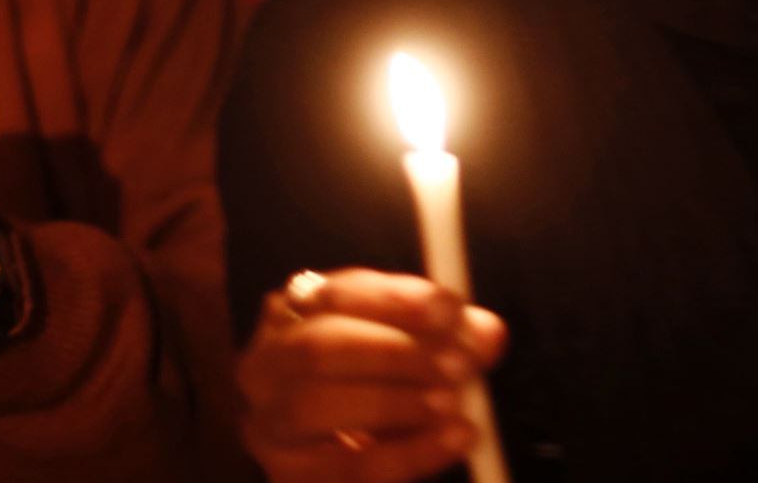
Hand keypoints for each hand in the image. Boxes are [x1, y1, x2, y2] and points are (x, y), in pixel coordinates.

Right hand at [239, 268, 507, 482]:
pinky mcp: (289, 474)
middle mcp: (267, 359)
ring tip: (449, 403)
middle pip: (320, 346)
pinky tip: (452, 440)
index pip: (339, 292)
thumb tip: (489, 334)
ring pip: (316, 405)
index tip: (449, 311)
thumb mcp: (417, 346)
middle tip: (458, 365)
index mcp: (297, 308)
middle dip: (395, 353)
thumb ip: (452, 337)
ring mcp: (268, 420)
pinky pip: (345, 468)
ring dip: (392, 402)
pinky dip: (407, 454)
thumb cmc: (379, 380)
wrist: (338, 448)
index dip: (396, 300)